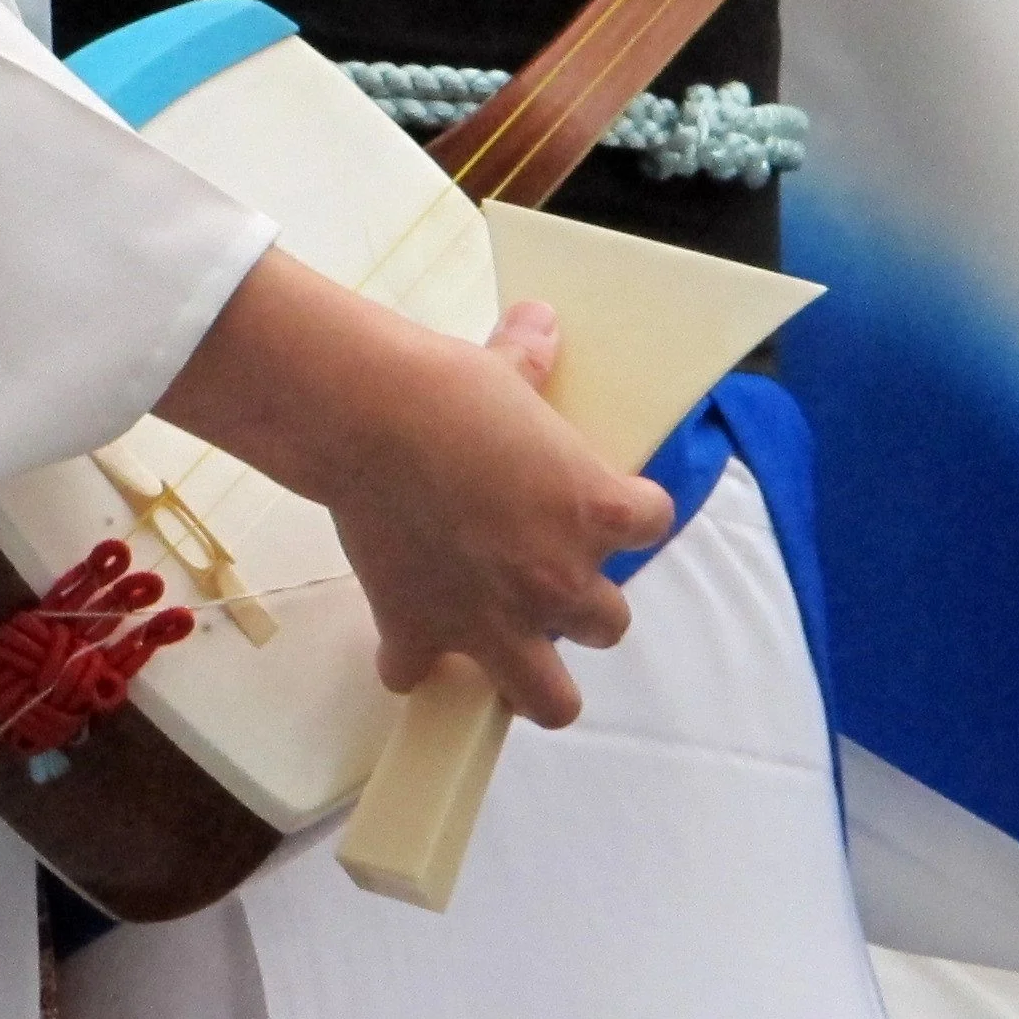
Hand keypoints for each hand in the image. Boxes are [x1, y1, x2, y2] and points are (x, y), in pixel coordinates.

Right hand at [158, 252, 676, 728]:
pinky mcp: (421, 630)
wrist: (366, 418)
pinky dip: (410, 663)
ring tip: (499, 644)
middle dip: (578, 605)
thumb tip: (540, 319)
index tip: (596, 502)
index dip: (625, 513)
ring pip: (550, 699)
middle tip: (535, 570)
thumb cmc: (447, 387)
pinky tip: (401, 638)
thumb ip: (531, 358)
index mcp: (595, 511)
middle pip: (610, 626)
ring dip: (530, 676)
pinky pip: (418, 675)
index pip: (652, 524)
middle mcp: (558, 579)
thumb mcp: (504, 367)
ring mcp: (493, 618)